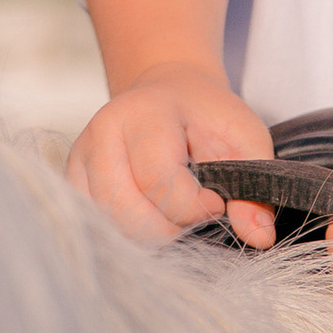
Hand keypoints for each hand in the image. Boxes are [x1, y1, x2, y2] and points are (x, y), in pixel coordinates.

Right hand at [67, 63, 277, 247]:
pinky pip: (95, 225)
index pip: (157, 180)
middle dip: (170, 228)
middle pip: (125, 209)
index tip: (217, 202)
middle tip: (195, 213)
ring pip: (108, 224)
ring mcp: (80, 157)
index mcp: (144, 112)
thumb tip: (260, 238)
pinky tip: (151, 218)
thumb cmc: (208, 118)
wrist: (169, 94)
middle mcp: (102, 131)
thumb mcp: (246, 139)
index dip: (193, 207)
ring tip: (174, 214)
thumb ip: (254, 186)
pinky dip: (127, 233)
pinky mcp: (72, 180)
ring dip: (148, 235)